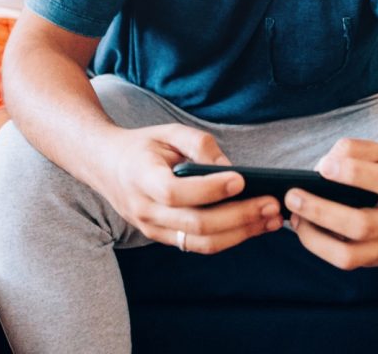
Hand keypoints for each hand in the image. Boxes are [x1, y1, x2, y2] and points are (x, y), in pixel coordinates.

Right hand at [98, 124, 281, 254]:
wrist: (105, 165)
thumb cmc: (142, 145)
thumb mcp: (167, 131)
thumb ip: (198, 143)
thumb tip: (230, 168)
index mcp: (141, 178)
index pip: (176, 193)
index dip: (210, 189)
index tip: (241, 179)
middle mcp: (145, 210)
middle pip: (196, 223)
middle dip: (239, 216)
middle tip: (272, 204)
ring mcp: (152, 229)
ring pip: (201, 242)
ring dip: (241, 233)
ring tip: (271, 220)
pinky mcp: (162, 238)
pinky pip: (199, 245)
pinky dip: (229, 238)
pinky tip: (254, 225)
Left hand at [284, 139, 377, 268]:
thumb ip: (354, 150)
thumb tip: (322, 166)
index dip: (351, 173)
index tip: (324, 167)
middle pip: (360, 225)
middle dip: (321, 211)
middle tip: (292, 196)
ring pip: (349, 256)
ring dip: (314, 239)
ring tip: (295, 218)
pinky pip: (345, 261)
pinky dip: (320, 247)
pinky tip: (306, 228)